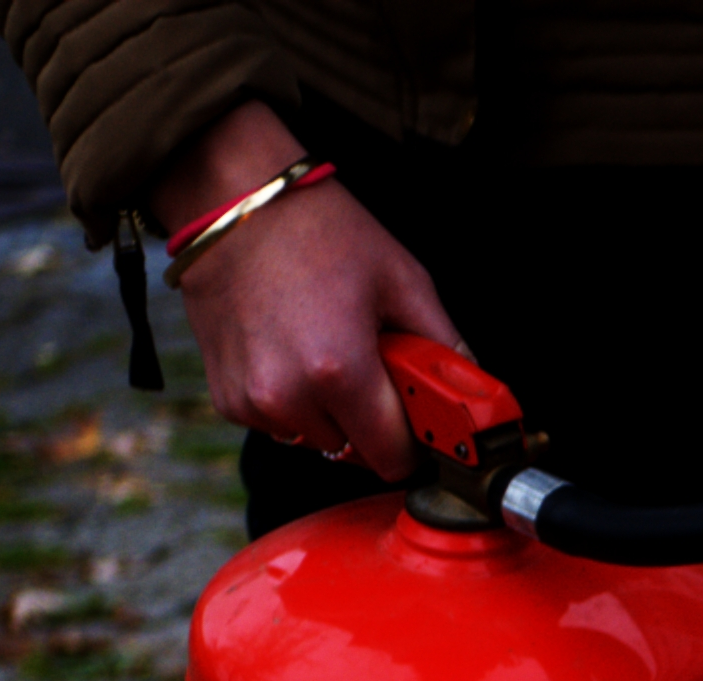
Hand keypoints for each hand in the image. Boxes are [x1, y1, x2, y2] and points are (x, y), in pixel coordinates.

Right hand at [153, 99, 463, 479]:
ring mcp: (252, 401)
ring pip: (316, 440)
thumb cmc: (320, 231)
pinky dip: (292, 402)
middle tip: (370, 365)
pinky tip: (291, 352)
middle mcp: (288, 396)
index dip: (413, 443)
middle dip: (372, 420)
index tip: (418, 421)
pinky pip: (278, 425)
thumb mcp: (403, 280)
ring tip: (326, 350)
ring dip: (331, 413)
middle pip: (355, 451)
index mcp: (339, 371)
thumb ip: (445, 345)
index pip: (392, 458)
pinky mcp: (228, 397)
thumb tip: (475, 390)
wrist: (233, 200)